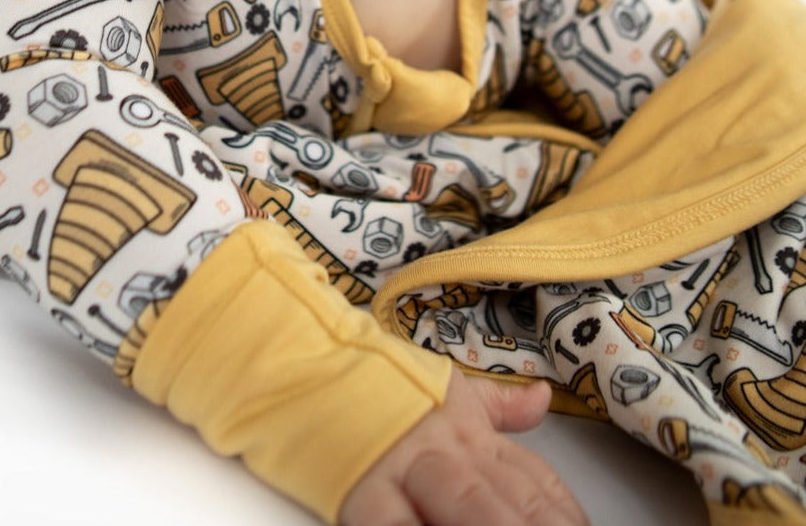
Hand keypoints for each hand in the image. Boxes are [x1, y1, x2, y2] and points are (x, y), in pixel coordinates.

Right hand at [340, 372, 588, 525]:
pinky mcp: (366, 494)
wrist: (309, 365)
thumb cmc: (379, 384)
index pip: (535, 481)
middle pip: (510, 501)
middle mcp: (449, 454)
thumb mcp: (445, 389)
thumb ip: (499, 405)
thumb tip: (544, 399)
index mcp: (471, 432)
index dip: (565, 515)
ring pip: (469, 507)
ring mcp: (409, 473)